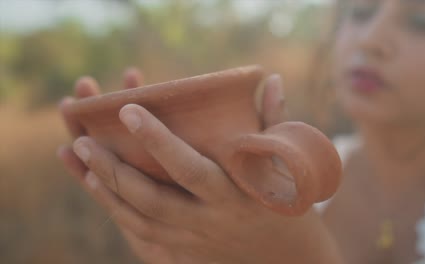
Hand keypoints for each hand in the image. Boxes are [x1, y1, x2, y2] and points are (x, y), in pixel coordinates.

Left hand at [58, 72, 342, 263]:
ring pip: (138, 219)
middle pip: (150, 198)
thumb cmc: (288, 204)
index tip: (129, 109)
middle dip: (113, 167)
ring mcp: (191, 242)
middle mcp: (207, 222)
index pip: (188, 168)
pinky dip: (115, 211)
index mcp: (233, 197)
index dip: (157, 140)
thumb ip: (276, 121)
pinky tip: (97, 187)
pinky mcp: (182, 254)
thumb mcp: (287, 166)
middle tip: (83, 137)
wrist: (287, 260)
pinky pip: (140, 235)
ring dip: (105, 189)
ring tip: (79, 156)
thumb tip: (271, 80)